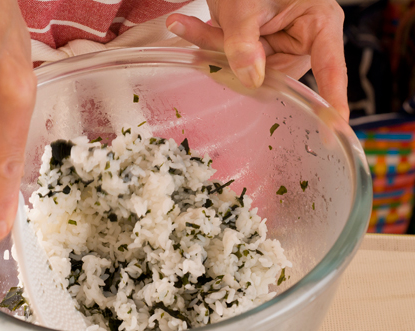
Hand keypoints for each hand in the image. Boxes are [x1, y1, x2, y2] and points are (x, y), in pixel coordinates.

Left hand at [166, 0, 348, 119]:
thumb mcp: (246, 5)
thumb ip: (244, 42)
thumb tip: (251, 80)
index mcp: (319, 25)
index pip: (331, 69)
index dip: (334, 101)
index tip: (336, 129)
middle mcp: (303, 41)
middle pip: (273, 77)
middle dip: (235, 63)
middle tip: (207, 38)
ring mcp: (279, 49)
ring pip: (246, 74)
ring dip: (214, 51)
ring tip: (186, 24)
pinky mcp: (257, 53)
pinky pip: (232, 64)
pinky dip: (207, 46)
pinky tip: (183, 26)